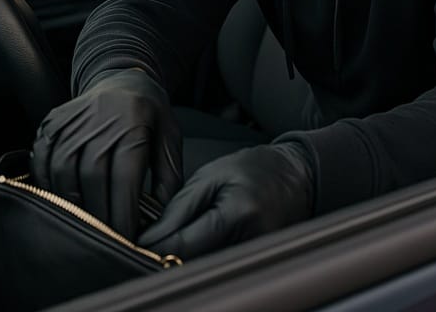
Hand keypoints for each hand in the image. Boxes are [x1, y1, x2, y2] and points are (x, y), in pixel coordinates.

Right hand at [31, 68, 182, 239]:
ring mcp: (72, 120)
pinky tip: (60, 201)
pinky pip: (42, 159)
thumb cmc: (150, 115)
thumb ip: (169, 178)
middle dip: (97, 214)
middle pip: (91, 176)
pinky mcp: (52, 122)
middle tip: (103, 239)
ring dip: (70, 203)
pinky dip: (47, 184)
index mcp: (133, 124)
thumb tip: (160, 217)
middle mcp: (100, 120)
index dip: (123, 211)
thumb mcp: (170, 140)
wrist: (124, 78)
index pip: (124, 176)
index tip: (125, 238)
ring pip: (63, 170)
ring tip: (82, 225)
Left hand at [138, 142, 313, 257]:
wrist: (298, 174)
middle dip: (168, 255)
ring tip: (178, 237)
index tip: (136, 243)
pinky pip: (220, 265)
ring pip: (205, 267)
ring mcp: (256, 254)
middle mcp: (250, 240)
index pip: (182, 246)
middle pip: (192, 263)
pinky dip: (204, 256)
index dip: (154, 248)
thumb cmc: (256, 168)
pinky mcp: (257, 261)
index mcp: (237, 214)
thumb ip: (178, 208)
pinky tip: (199, 242)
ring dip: (186, 257)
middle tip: (153, 241)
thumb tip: (148, 238)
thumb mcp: (211, 175)